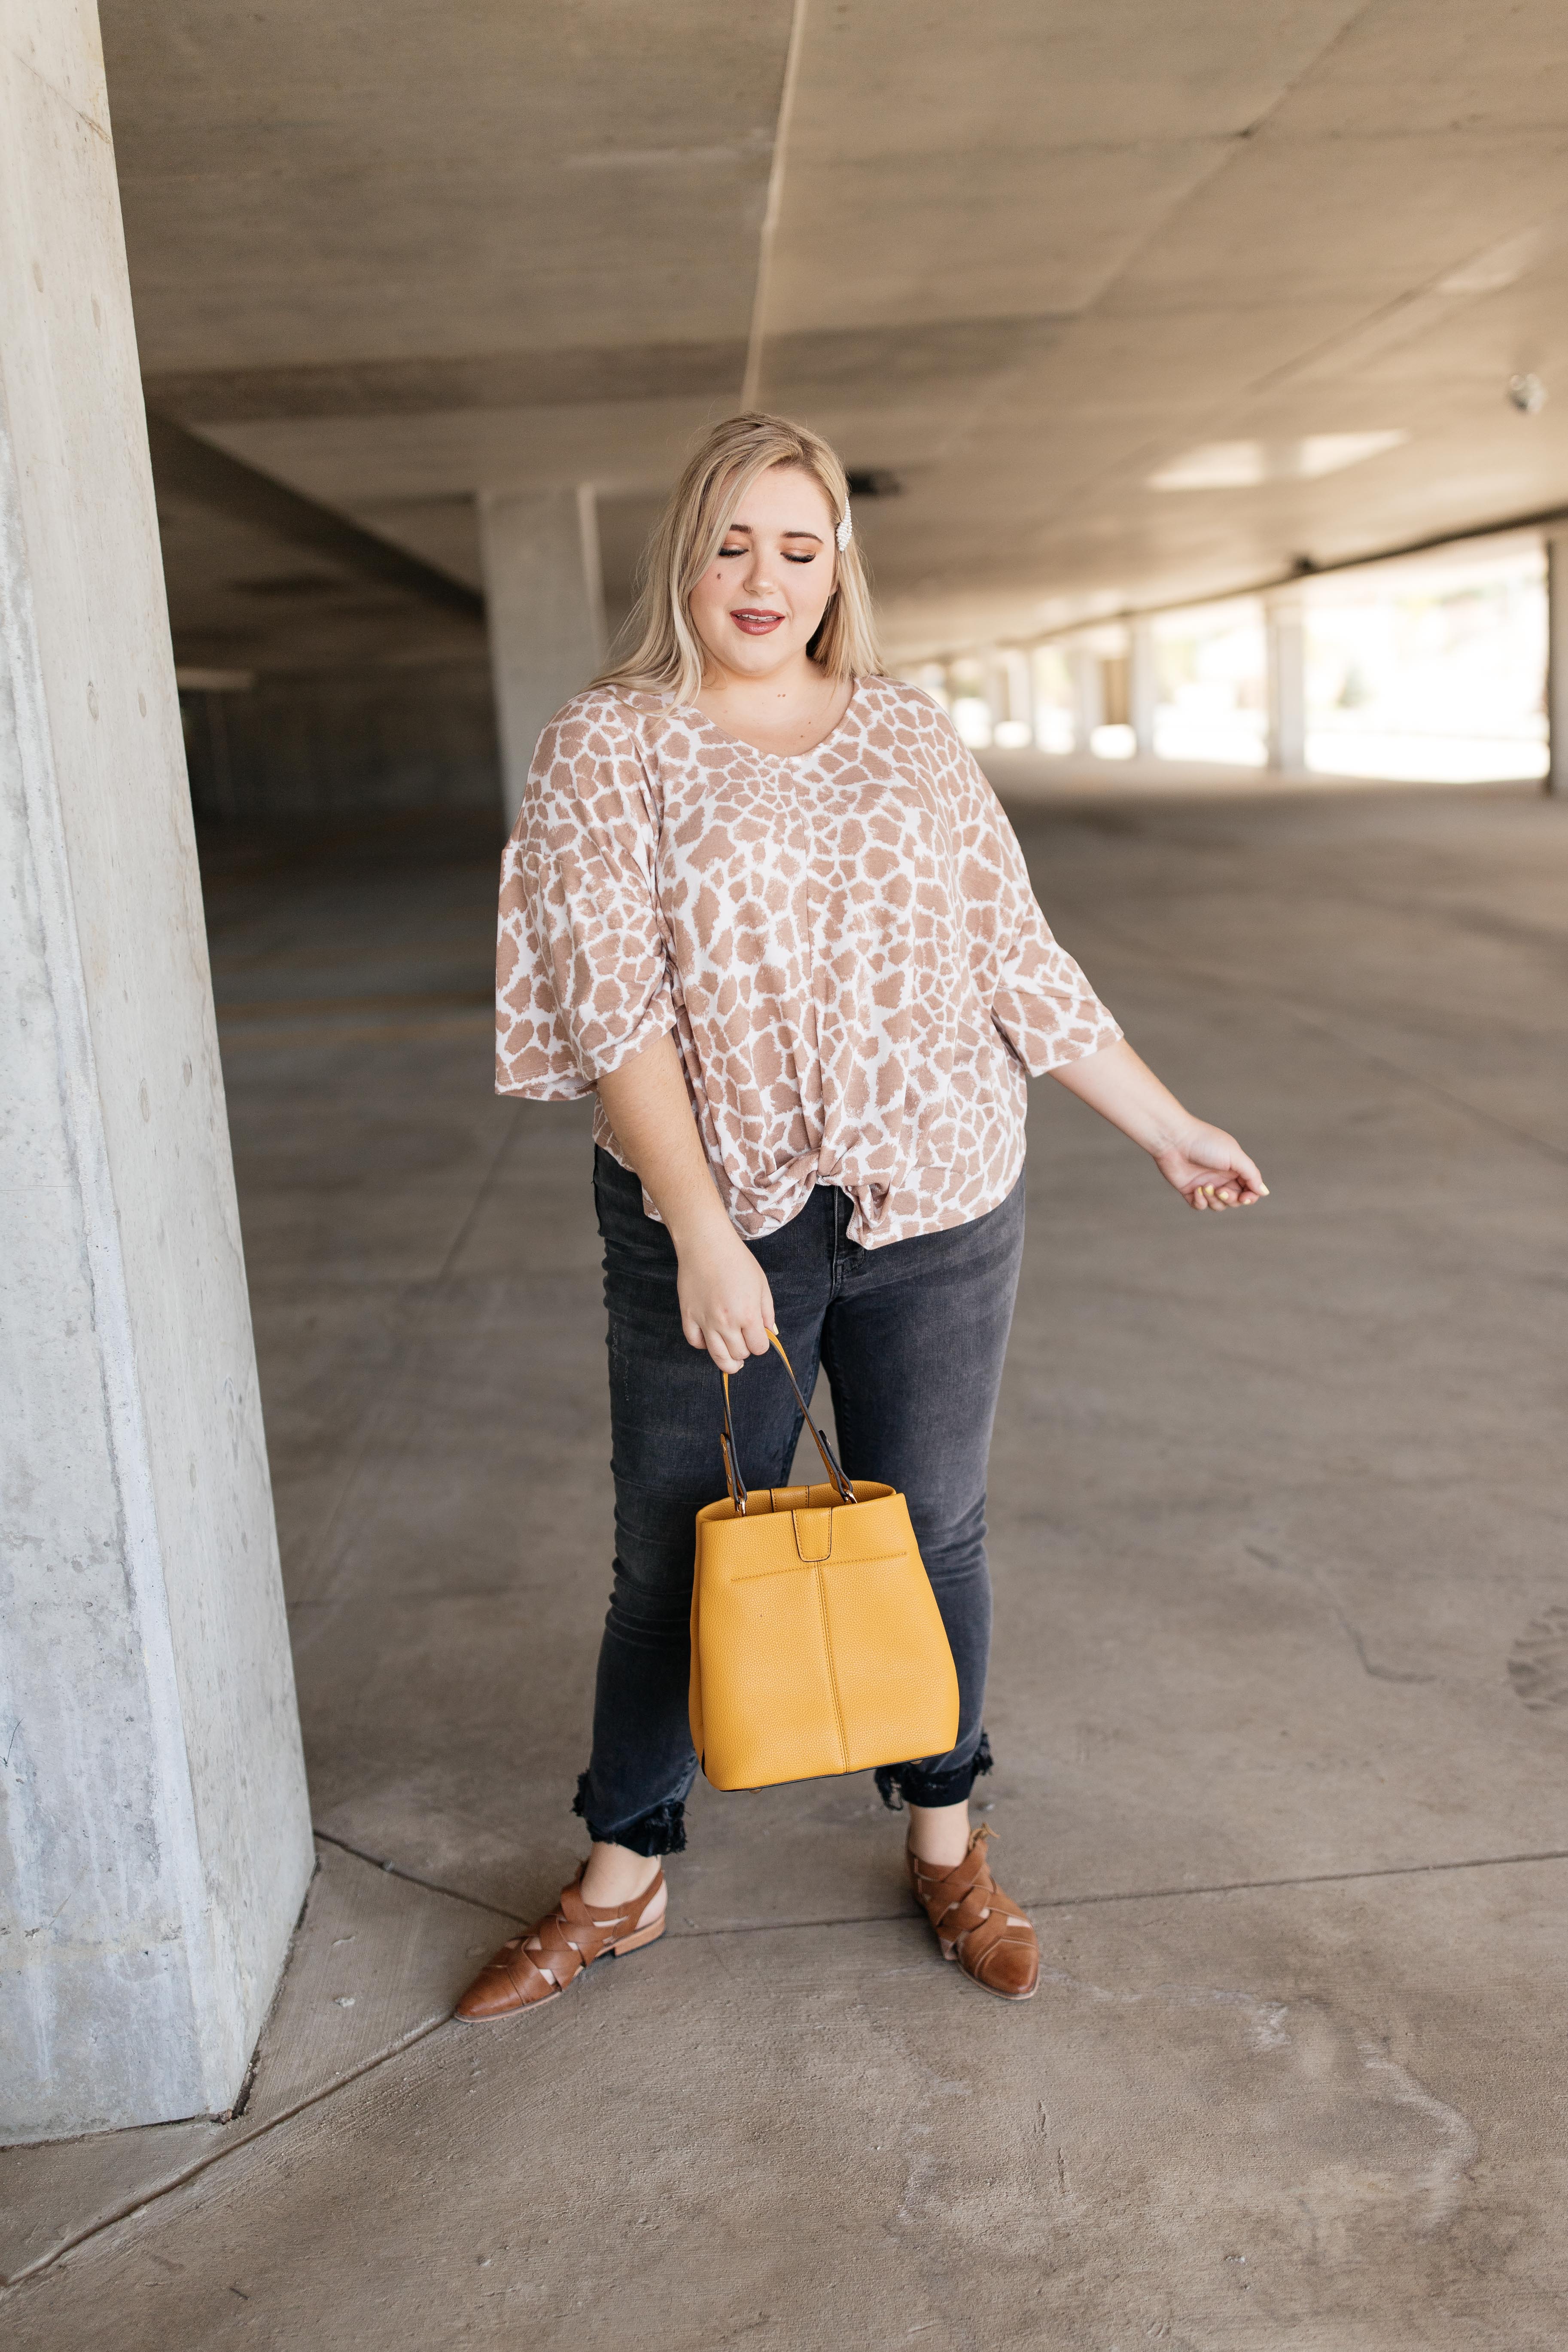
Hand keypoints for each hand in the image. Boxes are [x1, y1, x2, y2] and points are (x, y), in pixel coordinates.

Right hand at [676, 1220, 776, 1371]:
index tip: (759, 1338)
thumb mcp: (762, 1284)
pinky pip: (695, 1342)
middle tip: (745, 1343)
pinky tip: (710, 1340)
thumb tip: (771, 1332)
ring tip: (732, 1362)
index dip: (761, 1345)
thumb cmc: (737, 1261)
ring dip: (727, 1361)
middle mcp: (727, 1322)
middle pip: (739, 1354)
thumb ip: (767, 1312)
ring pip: (717, 1356)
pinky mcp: (688, 1315)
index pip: (758, 1348)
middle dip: (745, 1352)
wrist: (707, 1244)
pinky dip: (703, 1345)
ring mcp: (705, 1321)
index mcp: (748, 1315)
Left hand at [1152, 1120, 1268, 1211]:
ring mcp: (1206, 1184)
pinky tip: (1196, 1190)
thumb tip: (1264, 1192)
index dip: (1250, 1197)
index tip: (1245, 1197)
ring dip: (1214, 1200)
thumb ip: (1251, 1174)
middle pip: (1235, 1200)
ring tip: (1205, 1186)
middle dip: (1230, 1199)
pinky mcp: (1190, 1190)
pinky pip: (1200, 1206)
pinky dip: (1200, 1201)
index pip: (1249, 1189)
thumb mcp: (1234, 1156)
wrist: (1174, 1140)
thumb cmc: (1205, 1143)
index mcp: (1235, 1167)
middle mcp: (1222, 1176)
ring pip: (1218, 1205)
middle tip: (1221, 1189)